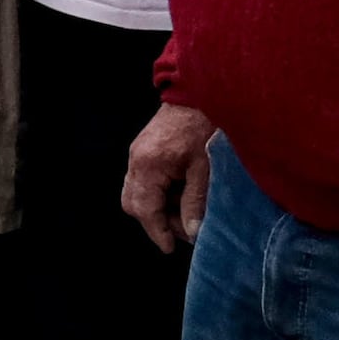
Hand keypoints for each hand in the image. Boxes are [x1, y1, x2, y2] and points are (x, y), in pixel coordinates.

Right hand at [118, 100, 217, 250]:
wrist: (198, 91)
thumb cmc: (205, 127)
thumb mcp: (206, 169)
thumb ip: (195, 201)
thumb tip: (192, 232)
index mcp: (149, 165)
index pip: (145, 209)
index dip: (157, 232)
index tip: (171, 247)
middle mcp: (136, 160)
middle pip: (133, 204)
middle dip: (155, 221)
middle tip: (183, 229)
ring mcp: (137, 153)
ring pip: (135, 193)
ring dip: (157, 208)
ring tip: (186, 212)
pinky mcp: (143, 149)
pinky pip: (142, 180)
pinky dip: (158, 193)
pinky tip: (180, 194)